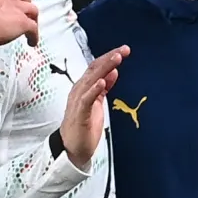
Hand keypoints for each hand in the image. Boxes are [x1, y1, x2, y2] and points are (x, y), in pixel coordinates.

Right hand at [0, 0, 39, 46]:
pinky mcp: (23, 21)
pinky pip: (33, 28)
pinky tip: (31, 42)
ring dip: (32, 19)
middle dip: (25, 7)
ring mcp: (17, 7)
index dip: (12, 0)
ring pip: (32, 10)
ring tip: (30, 29)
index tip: (10, 6)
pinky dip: (33, 35)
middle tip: (23, 16)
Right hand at [58, 47, 127, 168]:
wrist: (72, 148)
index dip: (110, 57)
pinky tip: (102, 82)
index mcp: (84, 87)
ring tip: (116, 59)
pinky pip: (86, 99)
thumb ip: (104, 87)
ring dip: (104, 68)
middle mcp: (79, 90)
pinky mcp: (79, 113)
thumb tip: (113, 71)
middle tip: (124, 50)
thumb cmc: (84, 125)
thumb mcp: (97, 102)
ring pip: (91, 80)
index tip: (124, 50)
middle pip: (95, 69)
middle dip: (110, 58)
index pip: (96, 67)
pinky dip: (94, 89)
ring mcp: (78, 101)